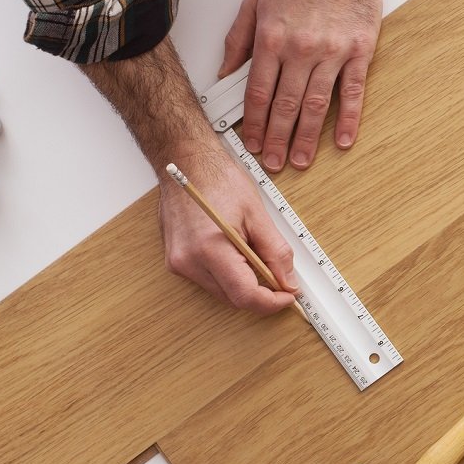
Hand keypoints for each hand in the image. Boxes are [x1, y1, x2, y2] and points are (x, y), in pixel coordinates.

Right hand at [158, 146, 298, 315]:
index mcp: (209, 249)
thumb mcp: (257, 214)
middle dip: (261, 293)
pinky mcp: (176, 261)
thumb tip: (288, 281)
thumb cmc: (217, 178)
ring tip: (255, 255)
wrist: (185, 161)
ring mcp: (178, 263)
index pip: (245, 295)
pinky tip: (237, 254)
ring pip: (221, 293)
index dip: (272, 302)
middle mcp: (188, 261)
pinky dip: (229, 276)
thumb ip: (275, 252)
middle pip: (233, 298)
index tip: (288, 296)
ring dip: (244, 284)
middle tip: (280, 276)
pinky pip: (209, 281)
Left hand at [219, 0, 391, 171]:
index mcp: (272, 39)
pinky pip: (353, 92)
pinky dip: (348, 119)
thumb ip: (237, 40)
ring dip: (306, 137)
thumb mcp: (254, 2)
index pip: (259, 92)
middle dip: (277, 139)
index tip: (252, 143)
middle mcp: (301, 49)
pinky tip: (342, 139)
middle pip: (285, 106)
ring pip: (315, 105)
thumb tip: (225, 73)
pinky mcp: (360, 52)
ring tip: (300, 159)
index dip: (254, 123)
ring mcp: (332, 53)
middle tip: (274, 163)